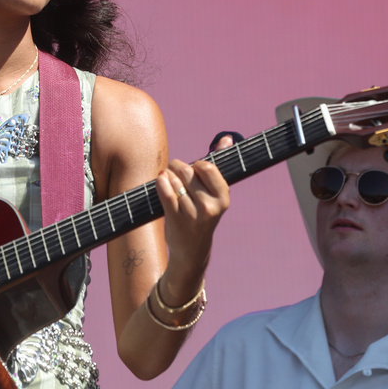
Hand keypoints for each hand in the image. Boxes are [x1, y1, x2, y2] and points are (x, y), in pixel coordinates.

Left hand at [155, 135, 231, 293]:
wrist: (192, 250)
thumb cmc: (203, 214)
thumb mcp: (215, 193)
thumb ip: (219, 164)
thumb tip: (227, 138)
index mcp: (223, 198)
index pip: (208, 167)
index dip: (197, 164)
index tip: (194, 168)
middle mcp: (210, 206)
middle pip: (189, 171)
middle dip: (179, 166)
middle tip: (175, 170)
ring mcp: (192, 214)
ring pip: (175, 180)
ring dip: (168, 175)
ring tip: (168, 179)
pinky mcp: (176, 219)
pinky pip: (165, 192)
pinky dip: (161, 182)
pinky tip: (161, 180)